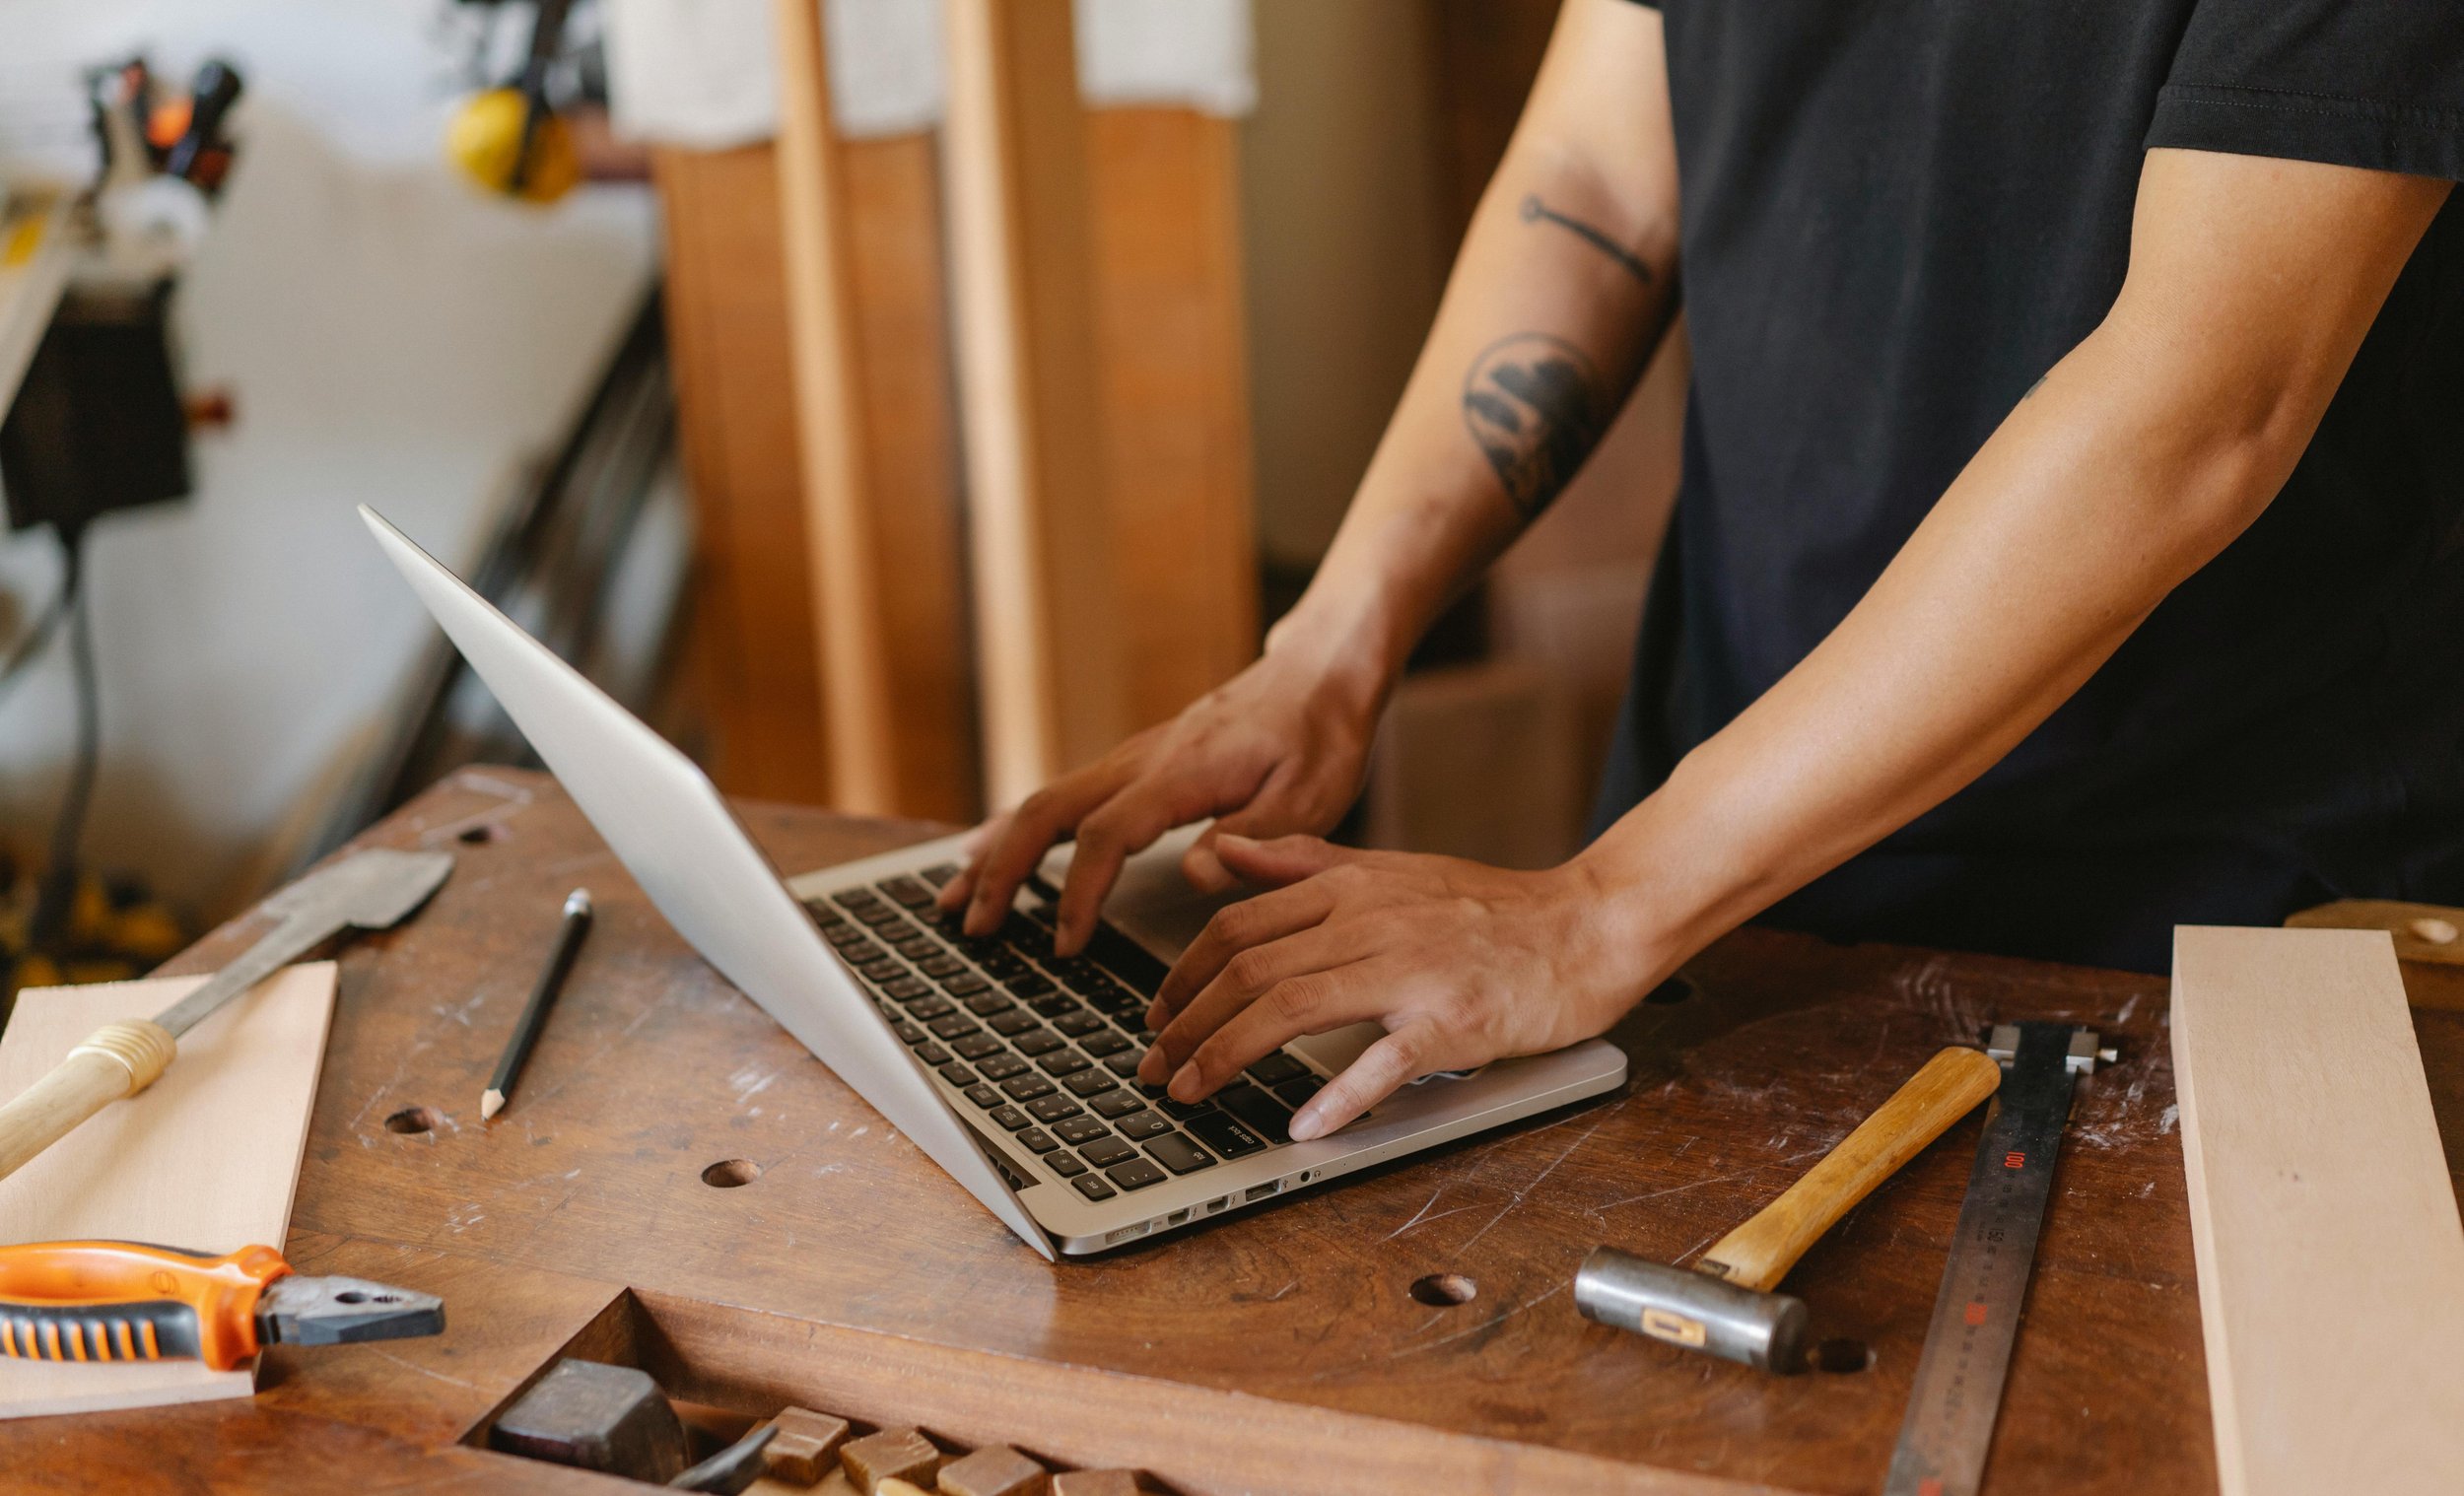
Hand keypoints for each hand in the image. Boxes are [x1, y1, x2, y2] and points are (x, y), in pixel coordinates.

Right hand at [936, 637, 1387, 955]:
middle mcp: (1141, 760)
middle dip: (1003, 872)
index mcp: (1180, 773)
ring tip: (957, 903)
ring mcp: (1131, 758)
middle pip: (1046, 811)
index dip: (1078, 893)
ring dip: (997, 852)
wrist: (1318, 673)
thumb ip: (1253, 838)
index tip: (1065, 946)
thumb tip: (1195, 875)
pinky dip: (1016, 829)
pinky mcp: (1134, 763)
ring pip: (1043, 801)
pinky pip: (1061, 795)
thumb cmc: (1320, 735)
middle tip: (975, 928)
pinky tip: (988, 852)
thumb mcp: (1309, 795)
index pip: (1106, 835)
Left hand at [1137, 834, 1664, 1139]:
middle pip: (1250, 970)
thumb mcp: (1388, 869)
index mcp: (1351, 887)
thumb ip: (1303, 863)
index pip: (1239, 925)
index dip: (1182, 974)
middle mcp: (1372, 922)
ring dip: (1229, 1056)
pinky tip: (1302, 1127)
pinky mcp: (1455, 1022)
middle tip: (1153, 1068)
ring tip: (1192, 1093)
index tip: (1156, 1015)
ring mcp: (1413, 972)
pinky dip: (1338, 1097)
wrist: (1587, 925)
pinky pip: (1386, 1061)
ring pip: (1295, 1008)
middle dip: (1187, 1023)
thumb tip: (1225, 852)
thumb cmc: (1489, 909)